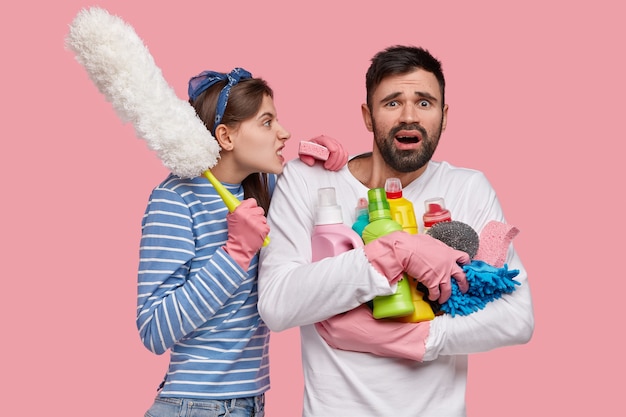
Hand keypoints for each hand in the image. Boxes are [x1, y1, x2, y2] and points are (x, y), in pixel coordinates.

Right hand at [223, 198, 269, 268]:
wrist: (239, 249)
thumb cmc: (234, 234)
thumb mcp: (231, 218)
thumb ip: (237, 209)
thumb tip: (243, 203)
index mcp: (240, 210)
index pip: (252, 201)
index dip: (251, 206)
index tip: (249, 210)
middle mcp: (248, 215)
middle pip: (259, 209)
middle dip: (256, 215)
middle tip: (251, 222)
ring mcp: (256, 222)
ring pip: (263, 218)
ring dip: (259, 223)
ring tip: (252, 230)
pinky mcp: (263, 230)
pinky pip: (266, 226)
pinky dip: (263, 230)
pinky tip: (256, 234)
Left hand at [299, 135, 347, 170]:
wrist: (313, 151)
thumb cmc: (309, 152)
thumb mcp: (303, 154)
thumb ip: (305, 157)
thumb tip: (311, 162)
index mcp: (320, 139)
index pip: (328, 141)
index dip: (331, 148)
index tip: (328, 160)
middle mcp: (330, 140)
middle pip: (337, 149)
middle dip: (333, 160)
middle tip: (327, 167)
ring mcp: (336, 145)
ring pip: (343, 153)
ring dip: (338, 163)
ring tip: (331, 168)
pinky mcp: (341, 150)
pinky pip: (346, 155)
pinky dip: (342, 162)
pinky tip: (336, 166)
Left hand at [315, 305, 430, 360]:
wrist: (381, 337)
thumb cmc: (371, 321)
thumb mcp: (358, 306)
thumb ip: (347, 298)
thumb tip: (341, 289)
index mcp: (335, 324)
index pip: (323, 310)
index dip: (324, 301)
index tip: (323, 295)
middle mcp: (332, 333)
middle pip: (320, 319)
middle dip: (322, 310)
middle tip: (322, 301)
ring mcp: (335, 340)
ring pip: (321, 328)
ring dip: (323, 320)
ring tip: (324, 311)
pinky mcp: (339, 345)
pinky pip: (326, 336)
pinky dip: (325, 329)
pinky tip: (328, 323)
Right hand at [364, 231, 469, 302]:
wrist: (407, 250)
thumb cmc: (415, 243)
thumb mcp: (431, 241)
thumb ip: (437, 247)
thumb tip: (435, 248)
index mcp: (449, 253)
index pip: (464, 258)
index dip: (466, 264)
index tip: (464, 268)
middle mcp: (448, 265)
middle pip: (462, 278)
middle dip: (464, 285)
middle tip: (463, 289)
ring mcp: (441, 275)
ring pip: (449, 290)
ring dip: (447, 296)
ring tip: (444, 299)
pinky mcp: (432, 282)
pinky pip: (436, 293)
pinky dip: (434, 297)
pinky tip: (432, 297)